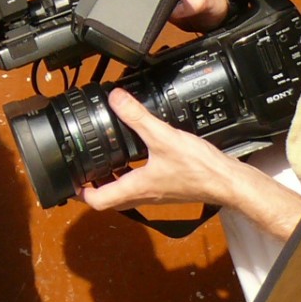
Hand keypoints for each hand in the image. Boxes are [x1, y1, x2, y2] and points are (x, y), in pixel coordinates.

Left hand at [77, 89, 247, 211]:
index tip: (72, 180)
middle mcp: (144, 195)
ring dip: (114, 181)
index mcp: (135, 187)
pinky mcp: (170, 190)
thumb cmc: (200, 169)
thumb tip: (116, 100)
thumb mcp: (163, 137)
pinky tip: (141, 159)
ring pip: (127, 194)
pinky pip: (144, 187)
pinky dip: (134, 176)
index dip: (81, 193)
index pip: (98, 201)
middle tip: (86, 172)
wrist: (229, 181)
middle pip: (110, 200)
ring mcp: (157, 195)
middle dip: (95, 187)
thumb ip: (137, 117)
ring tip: (108, 162)